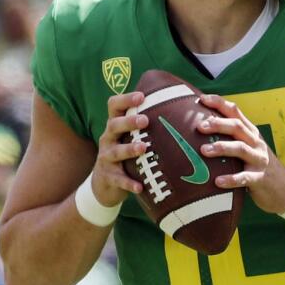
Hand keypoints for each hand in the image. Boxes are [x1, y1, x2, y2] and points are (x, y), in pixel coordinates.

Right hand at [93, 91, 148, 205]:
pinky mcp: (108, 177)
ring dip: (129, 149)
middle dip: (128, 122)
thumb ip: (146, 126)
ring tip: (143, 148)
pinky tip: (140, 187)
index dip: (125, 99)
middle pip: (113, 125)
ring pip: (115, 151)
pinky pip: (118, 179)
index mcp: (115, 126)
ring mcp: (106, 158)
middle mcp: (108, 139)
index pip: (114, 106)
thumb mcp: (130, 138)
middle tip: (145, 120)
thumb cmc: (126, 155)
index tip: (142, 96)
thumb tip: (180, 108)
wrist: (104, 184)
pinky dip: (128, 183)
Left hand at [196, 94, 284, 213]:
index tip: (202, 99)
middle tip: (200, 126)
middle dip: (218, 124)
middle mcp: (255, 143)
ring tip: (204, 150)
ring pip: (241, 149)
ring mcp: (259, 160)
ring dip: (222, 148)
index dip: (219, 103)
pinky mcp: (260, 178)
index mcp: (251, 132)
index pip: (236, 112)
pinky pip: (245, 177)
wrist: (284, 186)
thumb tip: (202, 126)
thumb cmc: (258, 163)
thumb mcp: (250, 145)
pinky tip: (218, 181)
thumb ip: (232, 136)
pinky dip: (231, 179)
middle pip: (237, 127)